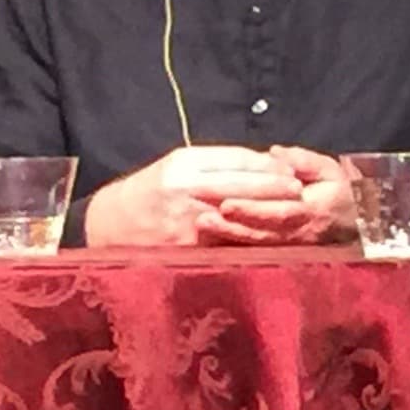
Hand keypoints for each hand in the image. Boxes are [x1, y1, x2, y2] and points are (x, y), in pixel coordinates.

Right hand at [83, 146, 306, 245]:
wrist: (108, 227)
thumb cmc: (145, 193)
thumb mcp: (172, 167)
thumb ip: (211, 165)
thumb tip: (257, 164)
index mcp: (184, 165)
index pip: (234, 161)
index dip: (265, 165)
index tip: (289, 168)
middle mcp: (187, 190)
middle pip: (241, 186)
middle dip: (274, 188)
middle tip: (300, 190)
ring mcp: (189, 222)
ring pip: (239, 214)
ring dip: (269, 213)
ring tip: (293, 212)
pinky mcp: (190, 249)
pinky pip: (227, 241)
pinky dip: (250, 237)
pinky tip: (269, 236)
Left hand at [205, 146, 359, 245]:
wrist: (356, 221)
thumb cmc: (338, 189)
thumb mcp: (328, 168)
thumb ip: (302, 160)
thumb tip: (275, 154)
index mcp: (312, 208)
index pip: (279, 210)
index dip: (252, 209)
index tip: (226, 202)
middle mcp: (300, 231)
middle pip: (263, 230)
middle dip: (232, 225)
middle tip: (203, 216)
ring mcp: (291, 245)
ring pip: (258, 243)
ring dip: (229, 235)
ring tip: (202, 224)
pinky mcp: (284, 251)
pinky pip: (258, 249)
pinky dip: (235, 243)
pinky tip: (213, 236)